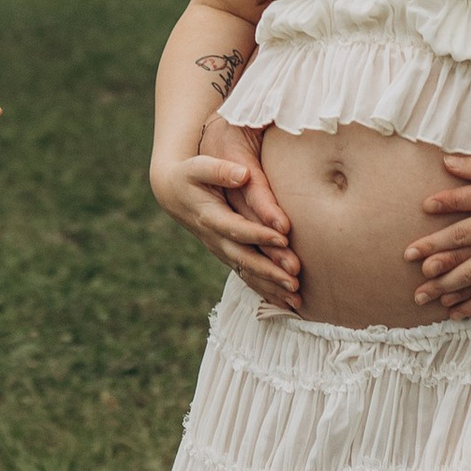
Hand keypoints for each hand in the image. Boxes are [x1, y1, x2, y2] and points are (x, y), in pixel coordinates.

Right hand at [151, 126, 301, 310]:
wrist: (174, 193)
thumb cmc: (189, 175)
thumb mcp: (198, 167)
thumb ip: (219, 170)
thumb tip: (242, 174)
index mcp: (209, 216)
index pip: (236, 229)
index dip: (258, 234)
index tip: (283, 238)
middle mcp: (215, 239)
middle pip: (243, 258)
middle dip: (268, 271)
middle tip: (294, 280)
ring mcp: (221, 250)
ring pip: (247, 273)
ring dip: (271, 288)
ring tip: (296, 300)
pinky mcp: (228, 255)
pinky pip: (248, 276)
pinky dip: (266, 291)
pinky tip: (287, 303)